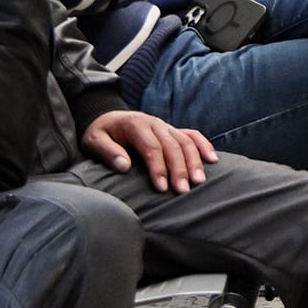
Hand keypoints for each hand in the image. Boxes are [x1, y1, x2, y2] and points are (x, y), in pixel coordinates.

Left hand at [81, 109, 216, 193]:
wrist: (106, 117)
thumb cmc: (100, 133)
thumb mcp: (94, 141)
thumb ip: (108, 152)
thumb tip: (125, 166)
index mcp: (135, 124)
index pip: (152, 147)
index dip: (158, 168)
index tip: (162, 188)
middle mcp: (154, 123)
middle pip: (172, 145)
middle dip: (179, 168)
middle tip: (183, 190)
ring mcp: (166, 126)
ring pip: (186, 141)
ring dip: (194, 161)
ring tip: (199, 181)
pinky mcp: (172, 130)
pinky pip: (192, 135)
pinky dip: (204, 145)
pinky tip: (213, 159)